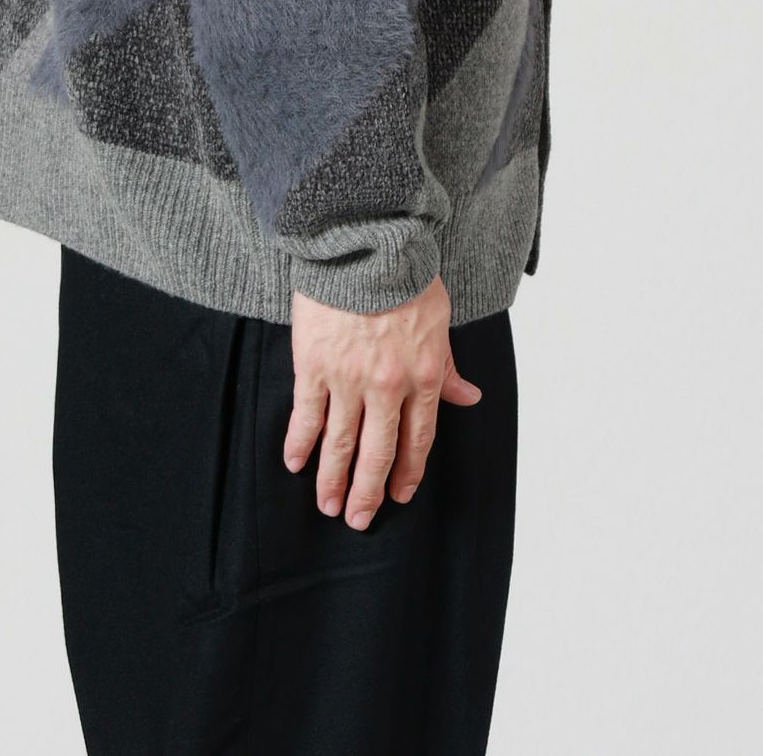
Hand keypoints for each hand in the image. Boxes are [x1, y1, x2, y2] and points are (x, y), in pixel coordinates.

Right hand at [283, 275, 481, 529]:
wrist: (365, 242)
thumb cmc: (405, 275)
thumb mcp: (439, 320)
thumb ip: (447, 366)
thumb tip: (468, 398)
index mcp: (422, 376)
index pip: (418, 439)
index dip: (407, 473)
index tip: (398, 496)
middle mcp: (387, 386)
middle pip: (377, 452)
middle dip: (367, 492)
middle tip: (358, 520)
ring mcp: (348, 378)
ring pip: (340, 443)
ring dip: (332, 479)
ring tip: (327, 505)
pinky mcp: (313, 365)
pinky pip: (306, 415)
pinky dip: (299, 443)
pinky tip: (294, 462)